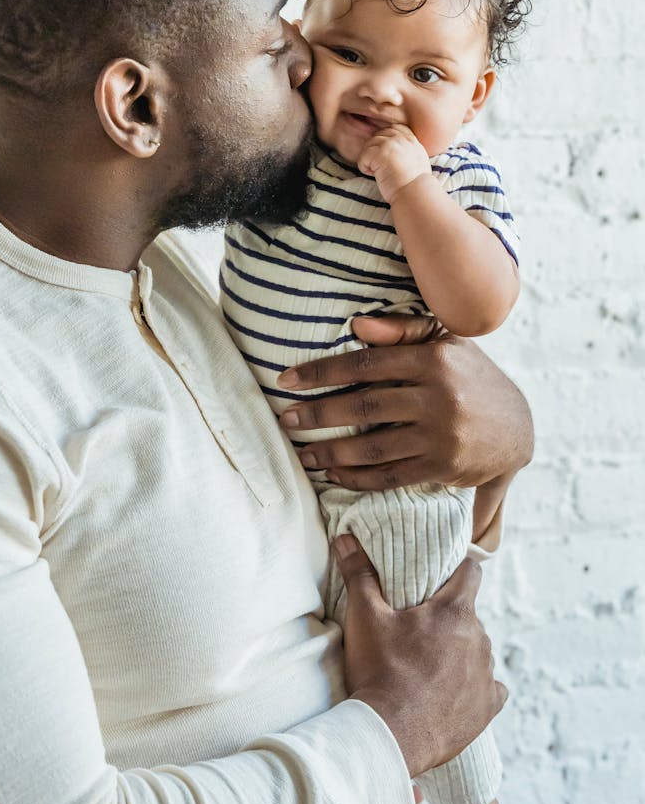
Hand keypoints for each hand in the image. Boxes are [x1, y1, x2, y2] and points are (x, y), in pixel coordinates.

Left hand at [277, 315, 532, 491]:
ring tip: (304, 453)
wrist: (517, 429)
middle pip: (363, 408)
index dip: (322, 372)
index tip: (287, 380)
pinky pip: (389, 476)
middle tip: (287, 420)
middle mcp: (438, 397)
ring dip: (331, 453)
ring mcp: (441, 435)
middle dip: (318, 415)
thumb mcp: (446, 344)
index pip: (365, 365)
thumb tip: (356, 325)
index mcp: (433, 360)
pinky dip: (357, 478)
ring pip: (373, 447)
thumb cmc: (470, 378)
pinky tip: (334, 474)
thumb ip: (402, 330)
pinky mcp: (442, 467)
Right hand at [334, 535, 506, 776]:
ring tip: (426, 665)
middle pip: (469, 615)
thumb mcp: (364, 617)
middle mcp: (480, 638)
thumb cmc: (379, 670)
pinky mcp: (488, 707)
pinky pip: (490, 688)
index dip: (456, 570)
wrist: (390, 734)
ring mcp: (487, 674)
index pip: (471, 572)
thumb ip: (359, 573)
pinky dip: (474, 687)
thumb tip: (345, 537)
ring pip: (477, 650)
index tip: (438, 578)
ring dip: (459, 652)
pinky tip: (451, 692)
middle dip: (447, 618)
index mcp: (455, 611)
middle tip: (416, 629)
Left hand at [357, 124, 431, 202]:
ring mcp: (390, 144)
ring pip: (368, 145)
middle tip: (380, 167)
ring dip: (369, 160)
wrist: (414, 193)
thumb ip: (407, 150)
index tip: (385, 157)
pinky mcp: (380, 153)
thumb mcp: (418, 161)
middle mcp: (401, 138)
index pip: (393, 129)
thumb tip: (392, 152)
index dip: (385, 142)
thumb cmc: (415, 185)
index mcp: (411, 140)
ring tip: (378, 172)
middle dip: (375, 150)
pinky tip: (374, 175)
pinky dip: (364, 167)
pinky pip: (363, 156)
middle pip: (378, 135)